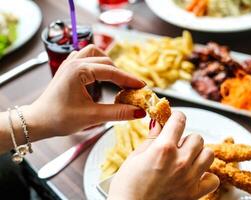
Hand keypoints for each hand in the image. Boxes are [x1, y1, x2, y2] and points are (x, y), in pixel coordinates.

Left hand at [22, 45, 145, 136]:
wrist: (38, 121)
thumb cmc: (59, 118)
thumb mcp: (91, 116)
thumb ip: (117, 113)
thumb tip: (139, 111)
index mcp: (78, 71)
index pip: (111, 71)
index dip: (129, 79)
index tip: (142, 87)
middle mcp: (74, 62)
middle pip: (106, 61)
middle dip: (121, 74)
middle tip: (131, 88)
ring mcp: (70, 63)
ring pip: (95, 53)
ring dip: (109, 64)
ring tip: (117, 79)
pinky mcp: (68, 68)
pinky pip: (86, 57)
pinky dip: (98, 63)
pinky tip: (101, 74)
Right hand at [108, 111, 219, 199]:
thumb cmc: (127, 186)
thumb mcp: (135, 157)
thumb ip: (151, 138)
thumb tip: (158, 123)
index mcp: (163, 148)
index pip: (179, 120)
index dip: (177, 117)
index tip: (175, 120)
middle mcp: (180, 161)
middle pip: (197, 137)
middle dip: (186, 138)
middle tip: (177, 145)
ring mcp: (189, 178)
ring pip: (208, 154)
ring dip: (198, 154)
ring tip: (186, 159)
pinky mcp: (194, 193)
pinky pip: (213, 179)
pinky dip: (206, 176)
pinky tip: (194, 176)